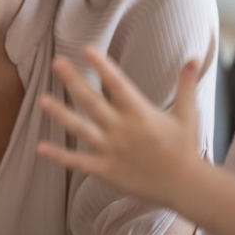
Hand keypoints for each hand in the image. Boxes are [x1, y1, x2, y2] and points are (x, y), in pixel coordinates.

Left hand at [36, 46, 204, 210]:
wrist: (185, 186)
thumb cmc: (185, 148)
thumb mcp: (188, 115)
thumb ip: (186, 86)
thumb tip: (195, 58)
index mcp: (140, 113)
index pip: (117, 84)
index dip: (102, 66)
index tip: (86, 48)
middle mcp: (122, 129)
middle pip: (92, 101)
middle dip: (73, 81)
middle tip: (57, 62)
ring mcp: (111, 150)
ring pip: (80, 129)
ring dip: (60, 114)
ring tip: (42, 100)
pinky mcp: (106, 170)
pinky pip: (78, 162)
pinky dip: (59, 156)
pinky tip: (40, 148)